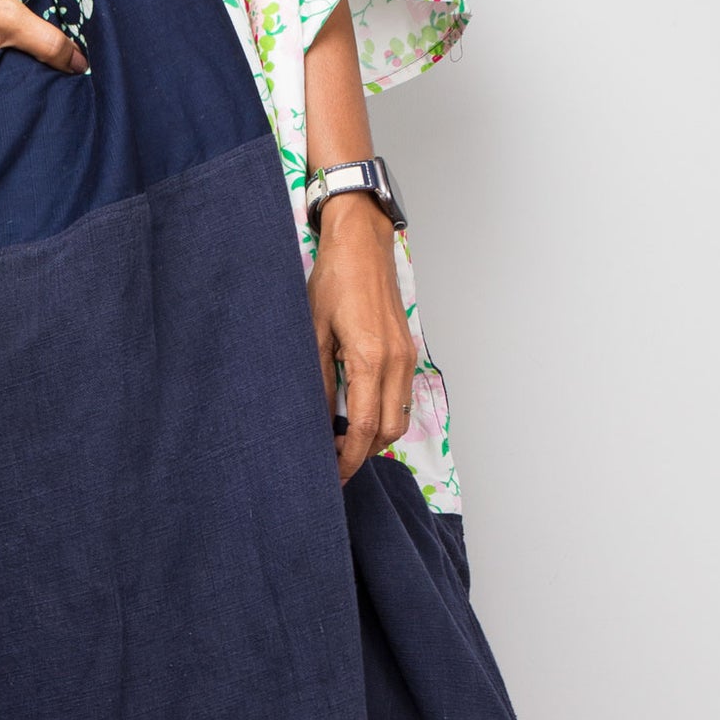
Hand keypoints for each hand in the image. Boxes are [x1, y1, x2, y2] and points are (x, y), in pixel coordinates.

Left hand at [309, 194, 417, 483]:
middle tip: (333, 460)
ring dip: (376, 434)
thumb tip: (317, 420)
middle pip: (390, 431)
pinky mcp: (407, 350)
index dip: (349, 458)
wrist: (361, 245)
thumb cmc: (334, 280)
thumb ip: (318, 380)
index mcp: (370, 358)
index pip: (366, 427)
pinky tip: (358, 409)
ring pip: (400, 416)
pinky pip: (401, 396)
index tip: (332, 474)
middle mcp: (396, 362)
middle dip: (364, 453)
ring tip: (342, 437)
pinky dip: (384, 412)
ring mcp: (406, 356)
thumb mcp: (312, 332)